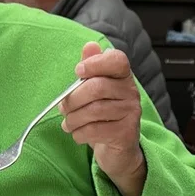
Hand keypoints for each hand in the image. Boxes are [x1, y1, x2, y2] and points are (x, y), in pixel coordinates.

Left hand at [62, 43, 146, 195]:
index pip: (117, 60)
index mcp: (123, 77)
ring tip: (68, 124)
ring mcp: (131, 113)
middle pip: (97, 87)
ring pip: (94, 111)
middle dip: (73, 99)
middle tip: (63, 108)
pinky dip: (79, 134)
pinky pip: (95, 130)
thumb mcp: (95, 90)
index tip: (78, 72)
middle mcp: (131, 92)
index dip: (95, 63)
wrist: (119, 150)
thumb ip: (92, 67)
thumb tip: (90, 45)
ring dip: (73, 119)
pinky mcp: (126, 133)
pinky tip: (78, 135)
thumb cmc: (103, 115)